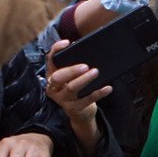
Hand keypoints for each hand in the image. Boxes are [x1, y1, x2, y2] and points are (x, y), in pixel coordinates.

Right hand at [46, 40, 111, 154]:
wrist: (80, 113)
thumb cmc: (76, 89)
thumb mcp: (71, 77)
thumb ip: (73, 65)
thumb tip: (84, 50)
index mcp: (52, 76)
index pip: (50, 60)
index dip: (56, 50)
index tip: (67, 42)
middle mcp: (54, 87)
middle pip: (59, 77)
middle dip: (72, 70)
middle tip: (85, 66)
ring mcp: (63, 99)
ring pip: (72, 88)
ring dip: (85, 79)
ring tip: (96, 72)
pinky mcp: (73, 108)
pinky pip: (87, 100)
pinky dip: (98, 93)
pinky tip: (107, 88)